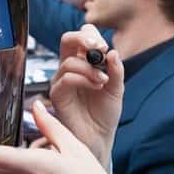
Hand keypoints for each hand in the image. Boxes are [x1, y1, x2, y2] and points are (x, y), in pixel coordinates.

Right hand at [49, 25, 123, 165]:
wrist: (99, 137)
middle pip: (67, 39)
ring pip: (69, 61)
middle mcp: (70, 67)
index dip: (92, 36)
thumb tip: (112, 52)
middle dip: (83, 38)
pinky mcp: (57, 94)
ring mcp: (61, 80)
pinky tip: (96, 86)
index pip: (82, 36)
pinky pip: (66, 78)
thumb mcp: (116, 88)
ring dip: (90, 68)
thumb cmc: (105, 113)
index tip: (105, 47)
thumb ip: (115, 70)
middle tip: (99, 47)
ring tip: (103, 81)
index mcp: (84, 61)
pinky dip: (83, 79)